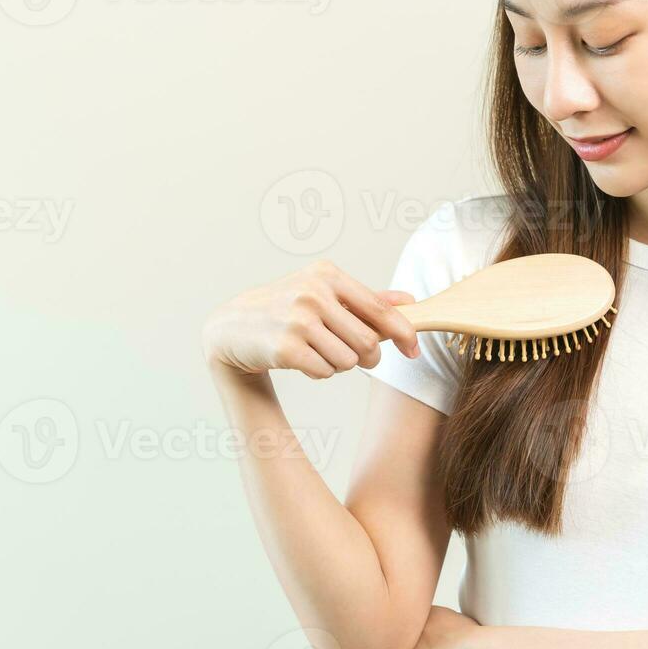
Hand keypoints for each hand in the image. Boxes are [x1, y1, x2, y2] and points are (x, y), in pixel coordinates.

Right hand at [201, 259, 420, 377]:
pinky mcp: (285, 347)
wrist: (233, 327)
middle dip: (368, 356)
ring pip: (348, 360)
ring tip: (320, 352)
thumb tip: (410, 300)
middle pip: (368, 341)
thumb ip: (367, 298)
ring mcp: (297, 319)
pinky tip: (304, 360)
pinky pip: (325, 372)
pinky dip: (320, 373)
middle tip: (357, 357)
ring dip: (340, 365)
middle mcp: (313, 293)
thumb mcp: (324, 292)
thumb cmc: (287, 308)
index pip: (380, 309)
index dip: (404, 333)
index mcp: (328, 275)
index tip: (414, 350)